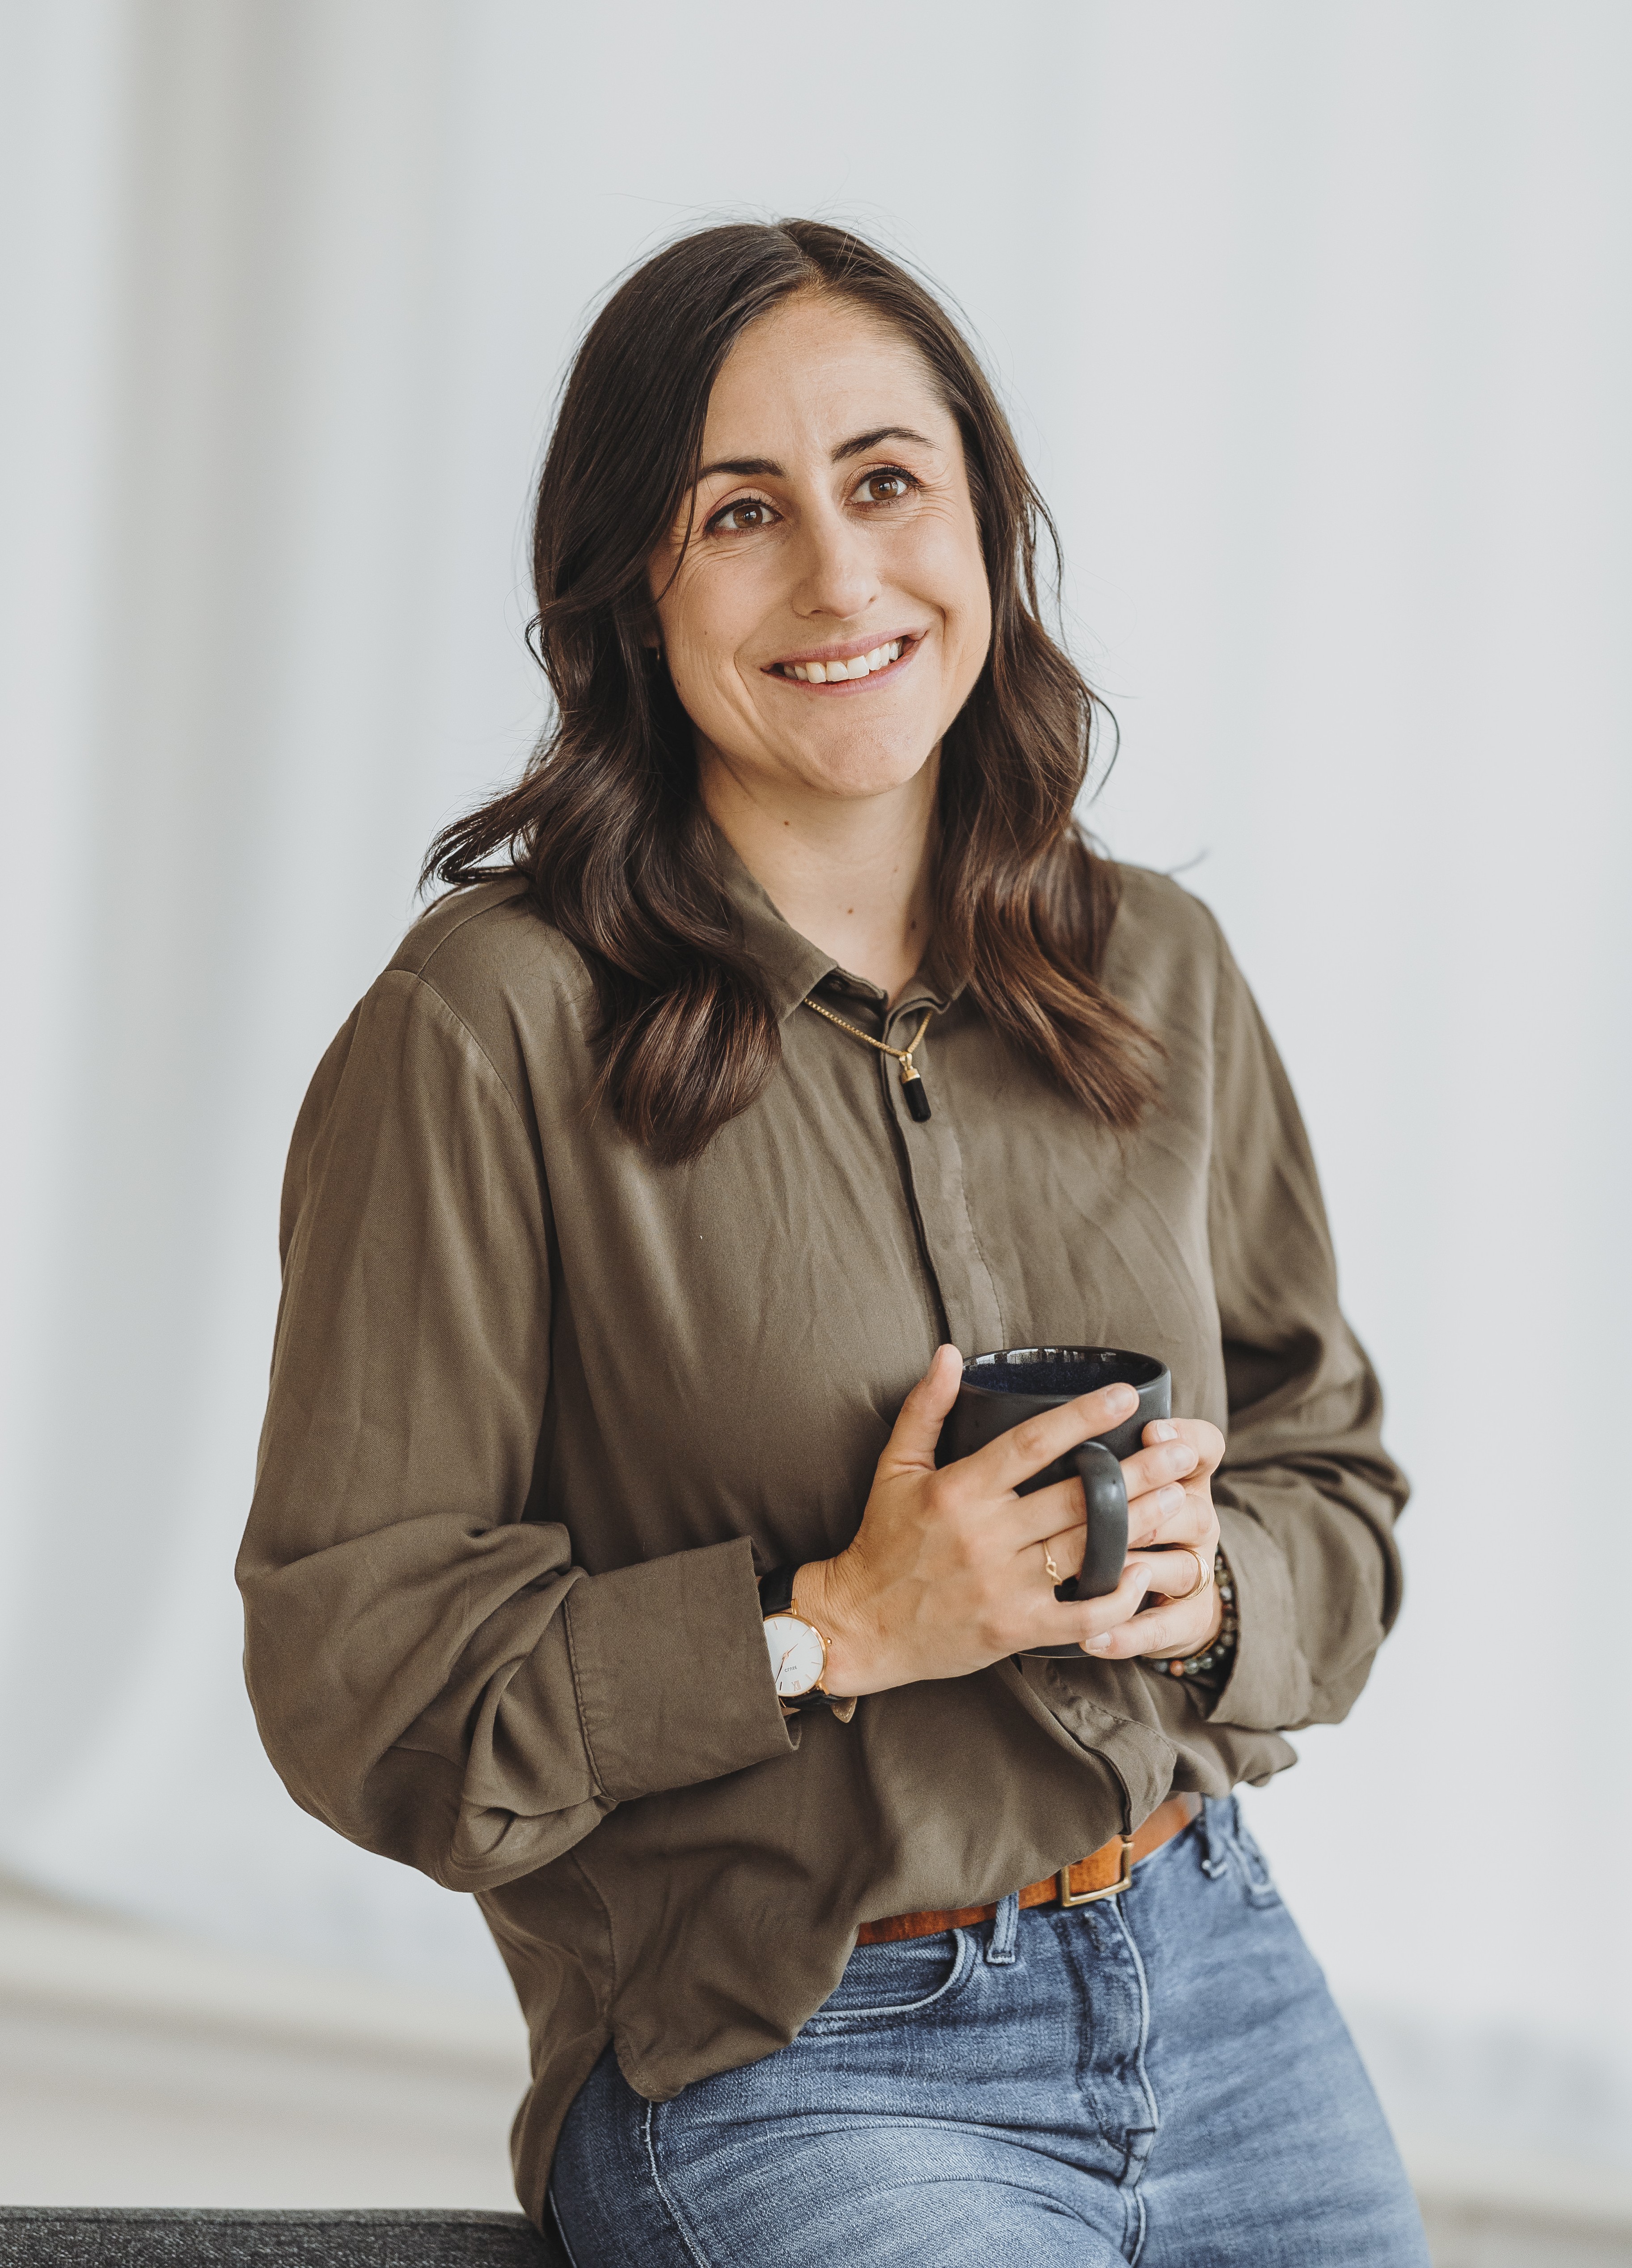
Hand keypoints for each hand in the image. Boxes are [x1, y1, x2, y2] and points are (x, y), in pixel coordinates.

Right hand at [796, 1346, 1197, 1694]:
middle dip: (1137, 1473)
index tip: (1126, 1396)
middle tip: (1184, 1451)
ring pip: (1086, 1550)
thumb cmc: (881, 1541)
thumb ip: (925, 1408)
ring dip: (1140, 1524)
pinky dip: (1116, 1598)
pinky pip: (1079, 1615)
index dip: (1084, 1417)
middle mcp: (984, 1536)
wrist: (857, 1626)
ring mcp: (1002, 1586)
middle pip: (1076, 1497)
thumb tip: (948, 1352)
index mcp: (959, 1491)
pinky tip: (1145, 1575)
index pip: (1033, 1443)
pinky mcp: (1013, 1629)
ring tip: (1180, 1499)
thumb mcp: (895, 1468)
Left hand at [1080, 1416, 1225, 1663]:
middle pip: (1194, 1510)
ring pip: (1179, 1569)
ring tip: (1099, 1571)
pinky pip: (1160, 1629)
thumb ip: (1105, 1457)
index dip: (1185, 1438)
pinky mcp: (1184, 1620)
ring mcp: (1194, 1573)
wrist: (1168, 1597)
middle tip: (1115, 1505)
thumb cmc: (1126, 1520)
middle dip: (1153, 1505)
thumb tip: (1064, 1433)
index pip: (1204, 1448)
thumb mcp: (1125, 1482)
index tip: (1151, 1431)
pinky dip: (1127, 1635)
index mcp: (1185, 1481)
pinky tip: (1092, 1638)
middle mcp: (1198, 1523)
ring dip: (1138, 1569)